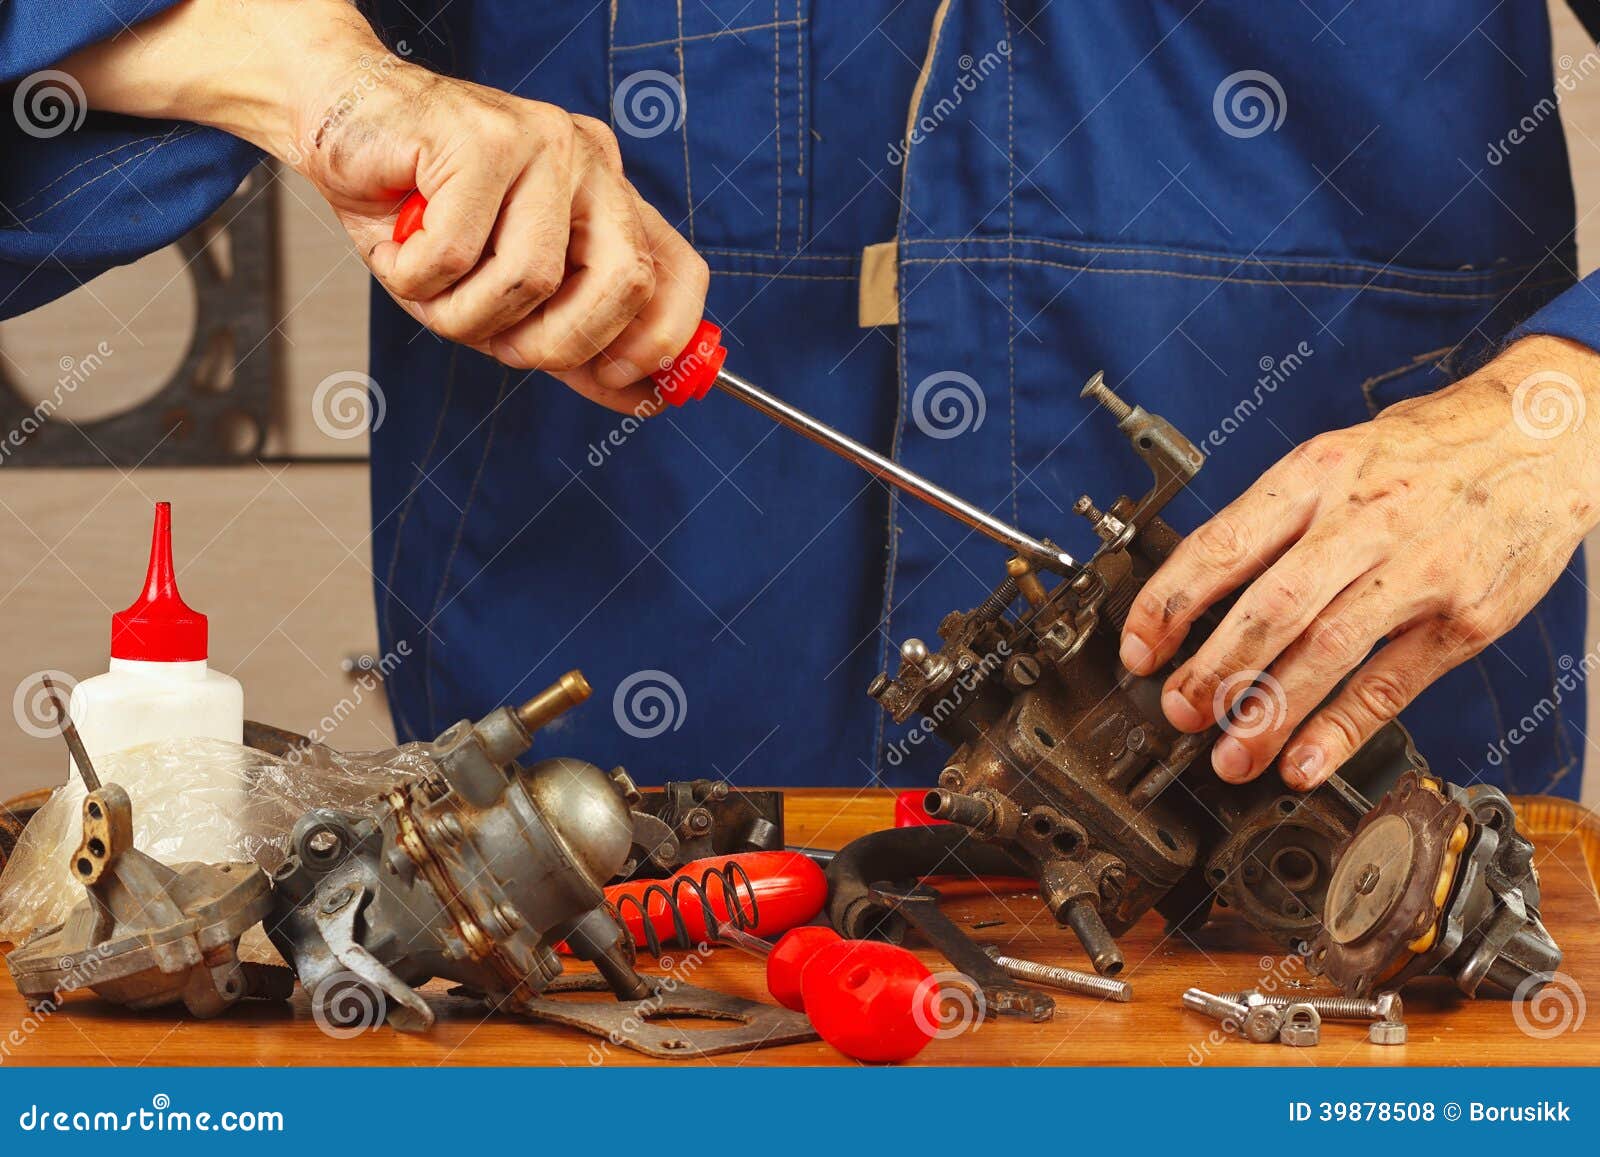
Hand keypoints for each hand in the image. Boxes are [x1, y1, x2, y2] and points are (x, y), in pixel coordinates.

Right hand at [62, 0, 707, 414]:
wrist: (335, 116)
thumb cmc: (417, 210)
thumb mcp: (502, 292)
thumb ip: (573, 337)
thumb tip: (645, 395)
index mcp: (607, 197)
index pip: (680, 273)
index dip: (665, 341)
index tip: (628, 381)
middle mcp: (589, 162)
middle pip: (625, 283)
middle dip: (560, 344)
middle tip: (502, 346)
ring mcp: (541, 143)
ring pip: (531, 279)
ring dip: (465, 312)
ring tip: (430, 279)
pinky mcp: (482, 137)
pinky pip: (457, 254)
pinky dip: (416, 276)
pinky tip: (401, 244)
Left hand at [1118, 335, 1599, 789]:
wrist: (1544, 432)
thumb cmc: (1427, 449)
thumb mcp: (1338, 456)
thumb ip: (1276, 519)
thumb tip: (1198, 588)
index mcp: (1316, 476)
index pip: (1223, 545)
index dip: (1170, 605)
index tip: (1138, 649)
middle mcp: (1363, 520)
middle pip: (1271, 607)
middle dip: (1214, 669)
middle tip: (1178, 712)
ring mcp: (1418, 570)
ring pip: (1327, 650)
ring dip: (1269, 712)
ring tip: (1231, 754)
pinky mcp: (1465, 617)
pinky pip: (1392, 682)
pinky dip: (1342, 728)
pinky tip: (1304, 760)